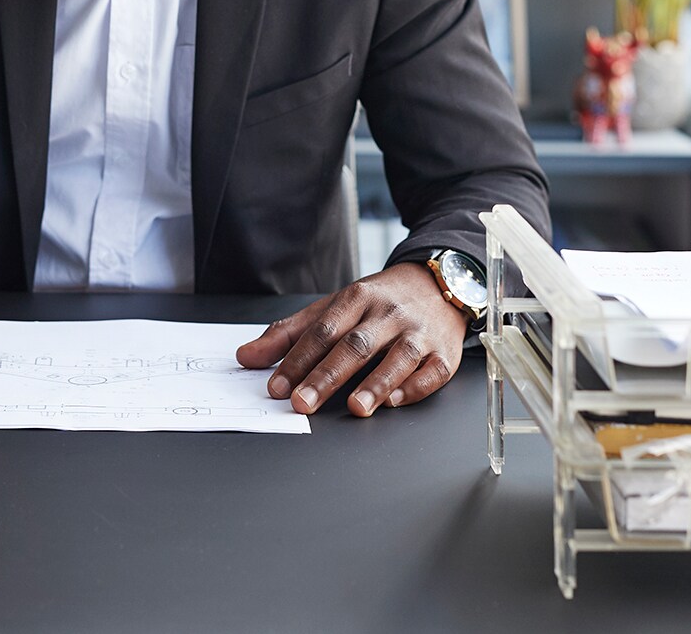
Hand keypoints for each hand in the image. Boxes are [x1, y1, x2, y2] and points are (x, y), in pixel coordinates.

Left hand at [236, 261, 467, 416]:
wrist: (437, 282)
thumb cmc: (378, 302)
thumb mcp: (333, 307)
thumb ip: (290, 333)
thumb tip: (247, 357)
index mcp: (357, 298)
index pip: (323, 330)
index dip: (298, 359)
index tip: (277, 386)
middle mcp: (388, 313)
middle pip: (356, 344)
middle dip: (327, 375)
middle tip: (303, 402)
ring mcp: (418, 332)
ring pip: (398, 356)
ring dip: (377, 383)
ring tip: (355, 407)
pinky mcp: (444, 352)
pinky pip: (433, 371)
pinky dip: (415, 387)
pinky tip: (395, 401)